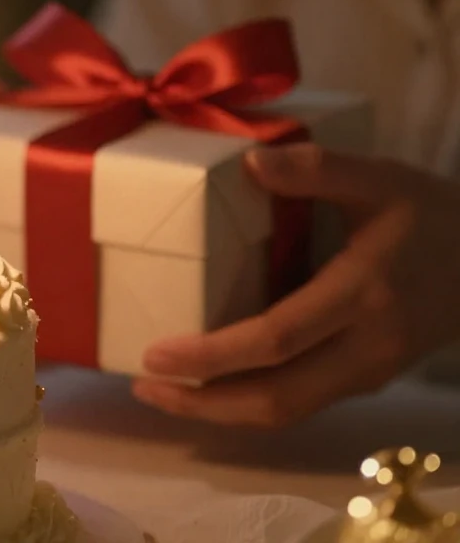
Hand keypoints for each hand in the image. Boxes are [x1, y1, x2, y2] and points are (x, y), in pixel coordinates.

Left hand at [132, 144, 459, 426]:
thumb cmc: (434, 216)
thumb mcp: (382, 178)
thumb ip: (319, 168)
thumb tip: (252, 163)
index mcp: (363, 295)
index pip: (277, 340)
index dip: (213, 355)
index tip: (156, 353)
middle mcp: (365, 347)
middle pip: (276, 398)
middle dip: (203, 402)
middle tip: (143, 385)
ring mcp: (368, 372)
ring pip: (288, 411)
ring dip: (220, 411)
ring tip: (163, 394)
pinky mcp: (365, 379)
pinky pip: (300, 402)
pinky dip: (249, 402)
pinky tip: (211, 388)